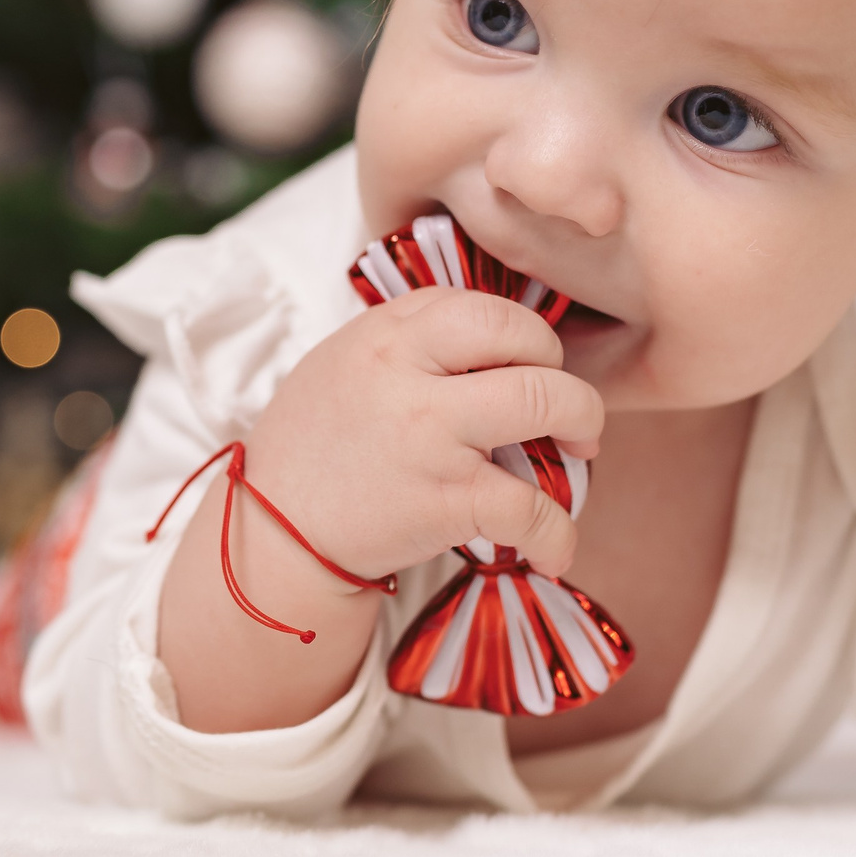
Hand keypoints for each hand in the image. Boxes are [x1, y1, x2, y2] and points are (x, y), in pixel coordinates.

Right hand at [242, 285, 604, 584]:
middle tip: (570, 413)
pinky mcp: (444, 501)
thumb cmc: (313, 443)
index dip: (527, 336)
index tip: (533, 368)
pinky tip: (555, 549)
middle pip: (527, 342)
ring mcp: (431, 437)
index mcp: (386, 333)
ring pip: (546, 405)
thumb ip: (410, 335)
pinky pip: (531, 508)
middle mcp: (409, 374)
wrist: (272, 530)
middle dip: (567, 377)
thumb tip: (491, 330)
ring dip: (584, 431)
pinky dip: (558, 534)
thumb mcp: (344, 360)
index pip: (486, 307)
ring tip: (579, 458)